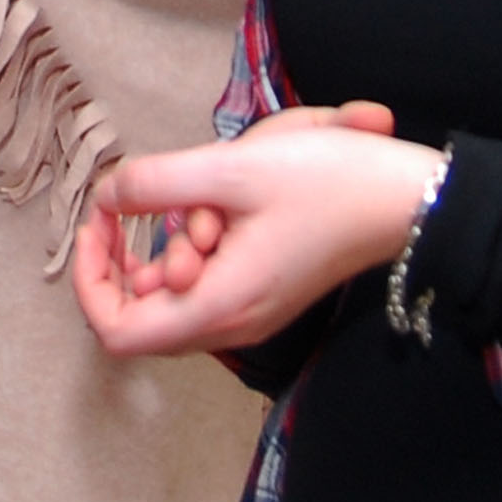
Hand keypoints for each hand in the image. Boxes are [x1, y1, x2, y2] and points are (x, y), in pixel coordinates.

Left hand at [70, 103, 436, 359]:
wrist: (412, 201)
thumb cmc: (331, 184)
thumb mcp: (233, 170)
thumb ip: (156, 183)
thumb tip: (106, 197)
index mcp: (221, 305)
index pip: (117, 331)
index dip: (89, 280)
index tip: (99, 224)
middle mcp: (233, 324)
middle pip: (140, 315)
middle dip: (130, 255)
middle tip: (151, 205)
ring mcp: (250, 312)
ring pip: (173, 295)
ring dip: (169, 244)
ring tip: (204, 202)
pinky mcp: (264, 292)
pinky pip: (205, 283)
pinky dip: (197, 246)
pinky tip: (219, 208)